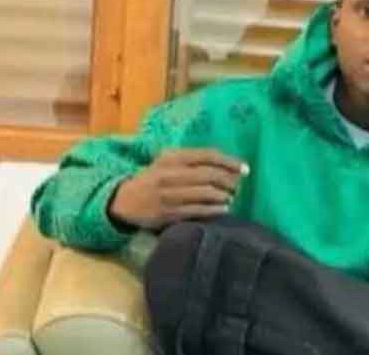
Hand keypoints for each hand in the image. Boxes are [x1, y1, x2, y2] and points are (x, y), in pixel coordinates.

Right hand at [108, 148, 248, 229]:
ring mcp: (169, 194)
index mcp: (172, 157)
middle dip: (229, 180)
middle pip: (209, 175)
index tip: (244, 168)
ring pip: (205, 193)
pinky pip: (198, 210)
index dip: (229, 161)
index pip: (207, 155)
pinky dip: (215, 209)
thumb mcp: (167, 161)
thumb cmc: (153, 177)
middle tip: (238, 185)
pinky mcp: (168, 212)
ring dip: (224, 196)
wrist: (124, 200)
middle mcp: (170, 174)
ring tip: (231, 196)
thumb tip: (224, 163)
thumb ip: (191, 159)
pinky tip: (224, 208)